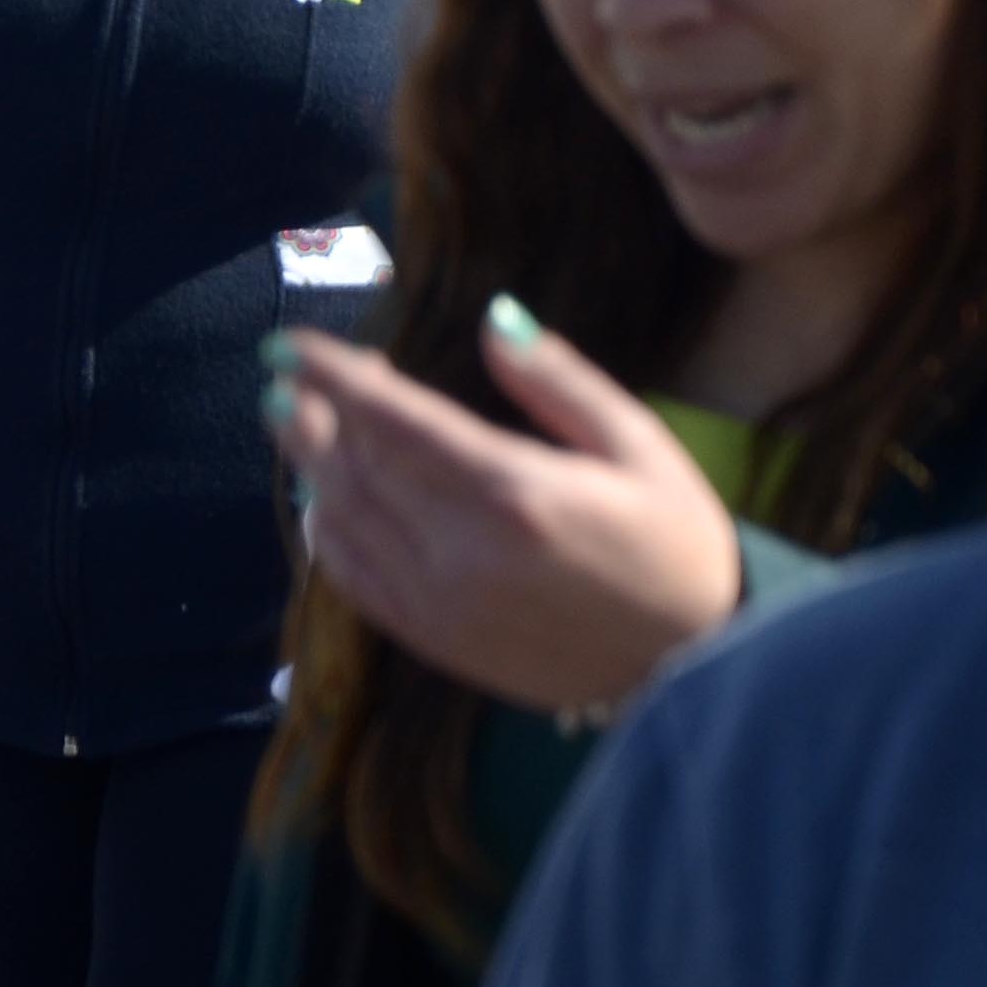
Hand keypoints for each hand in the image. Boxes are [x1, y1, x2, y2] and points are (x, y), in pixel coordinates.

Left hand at [271, 302, 744, 716]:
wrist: (696, 668)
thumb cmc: (676, 544)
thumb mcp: (638, 444)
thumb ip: (558, 381)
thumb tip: (493, 318)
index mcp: (515, 492)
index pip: (393, 418)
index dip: (332, 375)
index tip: (290, 343)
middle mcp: (463, 550)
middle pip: (356, 466)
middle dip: (314, 410)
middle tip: (292, 373)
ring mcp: (441, 603)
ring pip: (344, 520)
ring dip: (310, 465)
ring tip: (294, 418)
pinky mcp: (435, 642)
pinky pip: (353, 580)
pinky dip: (325, 533)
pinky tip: (321, 498)